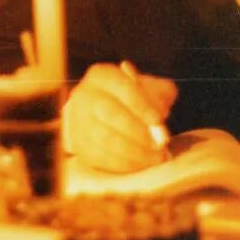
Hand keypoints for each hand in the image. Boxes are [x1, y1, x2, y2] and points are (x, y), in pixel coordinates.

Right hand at [62, 62, 176, 172]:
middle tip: (159, 145)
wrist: (101, 113)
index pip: (124, 88)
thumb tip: (159, 112)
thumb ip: (159, 94)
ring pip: (106, 139)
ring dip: (135, 152)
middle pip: (111, 113)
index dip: (142, 106)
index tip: (159, 122)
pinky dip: (125, 163)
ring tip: (155, 158)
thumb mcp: (147, 88)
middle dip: (139, 132)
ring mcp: (79, 121)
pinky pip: (102, 157)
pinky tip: (140, 163)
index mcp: (102, 76)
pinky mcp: (79, 144)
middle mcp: (85, 95)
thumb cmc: (130, 99)